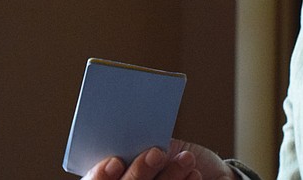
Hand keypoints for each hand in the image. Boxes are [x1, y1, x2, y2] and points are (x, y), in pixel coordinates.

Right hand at [84, 140, 235, 179]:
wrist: (203, 172)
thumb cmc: (174, 155)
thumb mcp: (157, 143)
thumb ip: (139, 143)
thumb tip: (134, 128)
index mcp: (111, 175)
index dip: (99, 175)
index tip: (114, 162)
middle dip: (138, 172)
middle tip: (156, 153)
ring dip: (168, 176)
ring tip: (186, 159)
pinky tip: (193, 173)